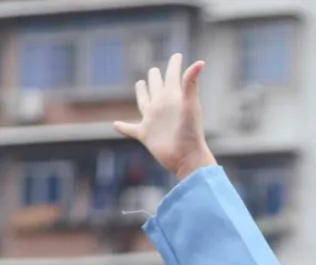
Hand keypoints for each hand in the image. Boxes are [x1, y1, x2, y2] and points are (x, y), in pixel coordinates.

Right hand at [113, 53, 216, 179]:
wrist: (187, 157)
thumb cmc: (191, 132)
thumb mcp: (190, 105)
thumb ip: (191, 83)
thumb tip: (201, 62)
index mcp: (173, 97)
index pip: (173, 76)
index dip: (175, 65)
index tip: (178, 55)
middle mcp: (162, 106)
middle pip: (157, 86)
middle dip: (156, 77)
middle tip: (154, 70)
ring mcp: (153, 120)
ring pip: (144, 102)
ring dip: (141, 93)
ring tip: (140, 84)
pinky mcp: (146, 134)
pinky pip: (130, 129)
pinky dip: (123, 127)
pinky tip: (115, 124)